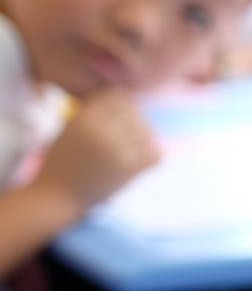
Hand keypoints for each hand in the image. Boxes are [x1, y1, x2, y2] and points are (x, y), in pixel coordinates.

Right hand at [31, 90, 159, 210]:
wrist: (57, 195)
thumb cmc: (63, 161)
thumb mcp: (71, 127)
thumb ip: (95, 111)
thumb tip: (127, 97)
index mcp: (84, 117)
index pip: (118, 96)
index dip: (121, 105)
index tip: (117, 119)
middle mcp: (101, 130)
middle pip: (135, 112)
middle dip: (132, 121)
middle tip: (123, 138)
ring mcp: (116, 149)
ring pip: (147, 131)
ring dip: (142, 139)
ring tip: (128, 150)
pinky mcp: (128, 169)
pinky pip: (156, 154)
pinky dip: (152, 155)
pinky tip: (139, 160)